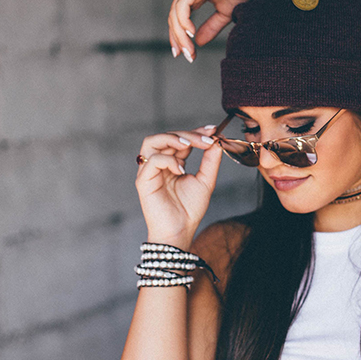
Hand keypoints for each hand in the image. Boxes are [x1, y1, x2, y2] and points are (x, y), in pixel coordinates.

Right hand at [135, 126, 222, 248]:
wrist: (180, 231)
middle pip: (167, 136)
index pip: (181, 140)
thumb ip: (210, 160)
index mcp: (172, 163)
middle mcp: (158, 164)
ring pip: (152, 141)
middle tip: (207, 139)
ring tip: (189, 144)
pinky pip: (152, 160)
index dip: (196, 132)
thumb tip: (217, 140)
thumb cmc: (190, 210)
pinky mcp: (143, 181)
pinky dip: (168, 160)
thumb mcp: (206, 180)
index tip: (213, 129)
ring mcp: (149, 171)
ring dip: (172, 138)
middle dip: (189, 134)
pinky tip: (182, 170)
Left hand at [168, 0, 272, 61]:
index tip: (185, 54)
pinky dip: (184, 21)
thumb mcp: (225, 13)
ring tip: (190, 51)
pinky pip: (182, 6)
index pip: (178, 18)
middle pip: (174, 18)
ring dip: (180, 35)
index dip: (179, 37)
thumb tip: (198, 42)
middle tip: (188, 57)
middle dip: (178, 40)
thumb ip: (211, 26)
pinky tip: (190, 34)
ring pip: (176, 14)